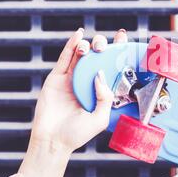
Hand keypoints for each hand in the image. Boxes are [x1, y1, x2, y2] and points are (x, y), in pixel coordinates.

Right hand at [16, 28, 127, 176]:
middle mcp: (86, 82)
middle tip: (104, 48)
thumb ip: (105, 98)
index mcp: (100, 90)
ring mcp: (71, 79)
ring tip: (92, 47)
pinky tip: (78, 35)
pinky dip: (71, 45)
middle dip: (102, 47)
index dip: (117, 52)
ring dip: (88, 45)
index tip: (124, 40)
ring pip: (81, 55)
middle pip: (96, 57)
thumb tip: (101, 75)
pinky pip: (65, 58)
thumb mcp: (100, 118)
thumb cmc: (77, 134)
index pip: (110, 67)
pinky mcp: (56, 78)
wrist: (53, 142)